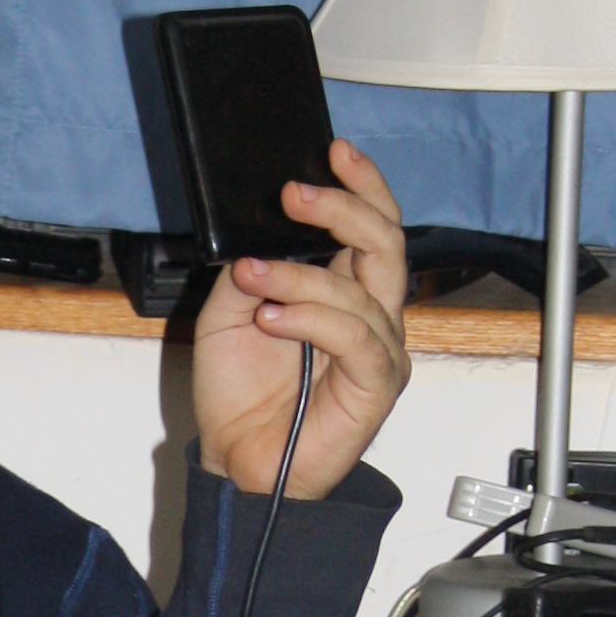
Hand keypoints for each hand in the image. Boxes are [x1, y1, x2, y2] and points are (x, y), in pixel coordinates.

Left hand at [189, 140, 409, 501]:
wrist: (237, 463)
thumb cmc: (240, 396)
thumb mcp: (229, 313)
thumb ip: (254, 269)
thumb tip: (263, 232)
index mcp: (344, 290)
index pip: (373, 224)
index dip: (361, 185)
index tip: (333, 153)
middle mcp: (370, 313)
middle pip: (386, 240)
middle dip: (342, 208)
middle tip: (296, 196)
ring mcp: (378, 347)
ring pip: (360, 287)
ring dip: (300, 275)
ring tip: (254, 279)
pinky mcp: (376, 383)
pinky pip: (355, 336)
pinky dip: (310, 317)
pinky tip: (273, 317)